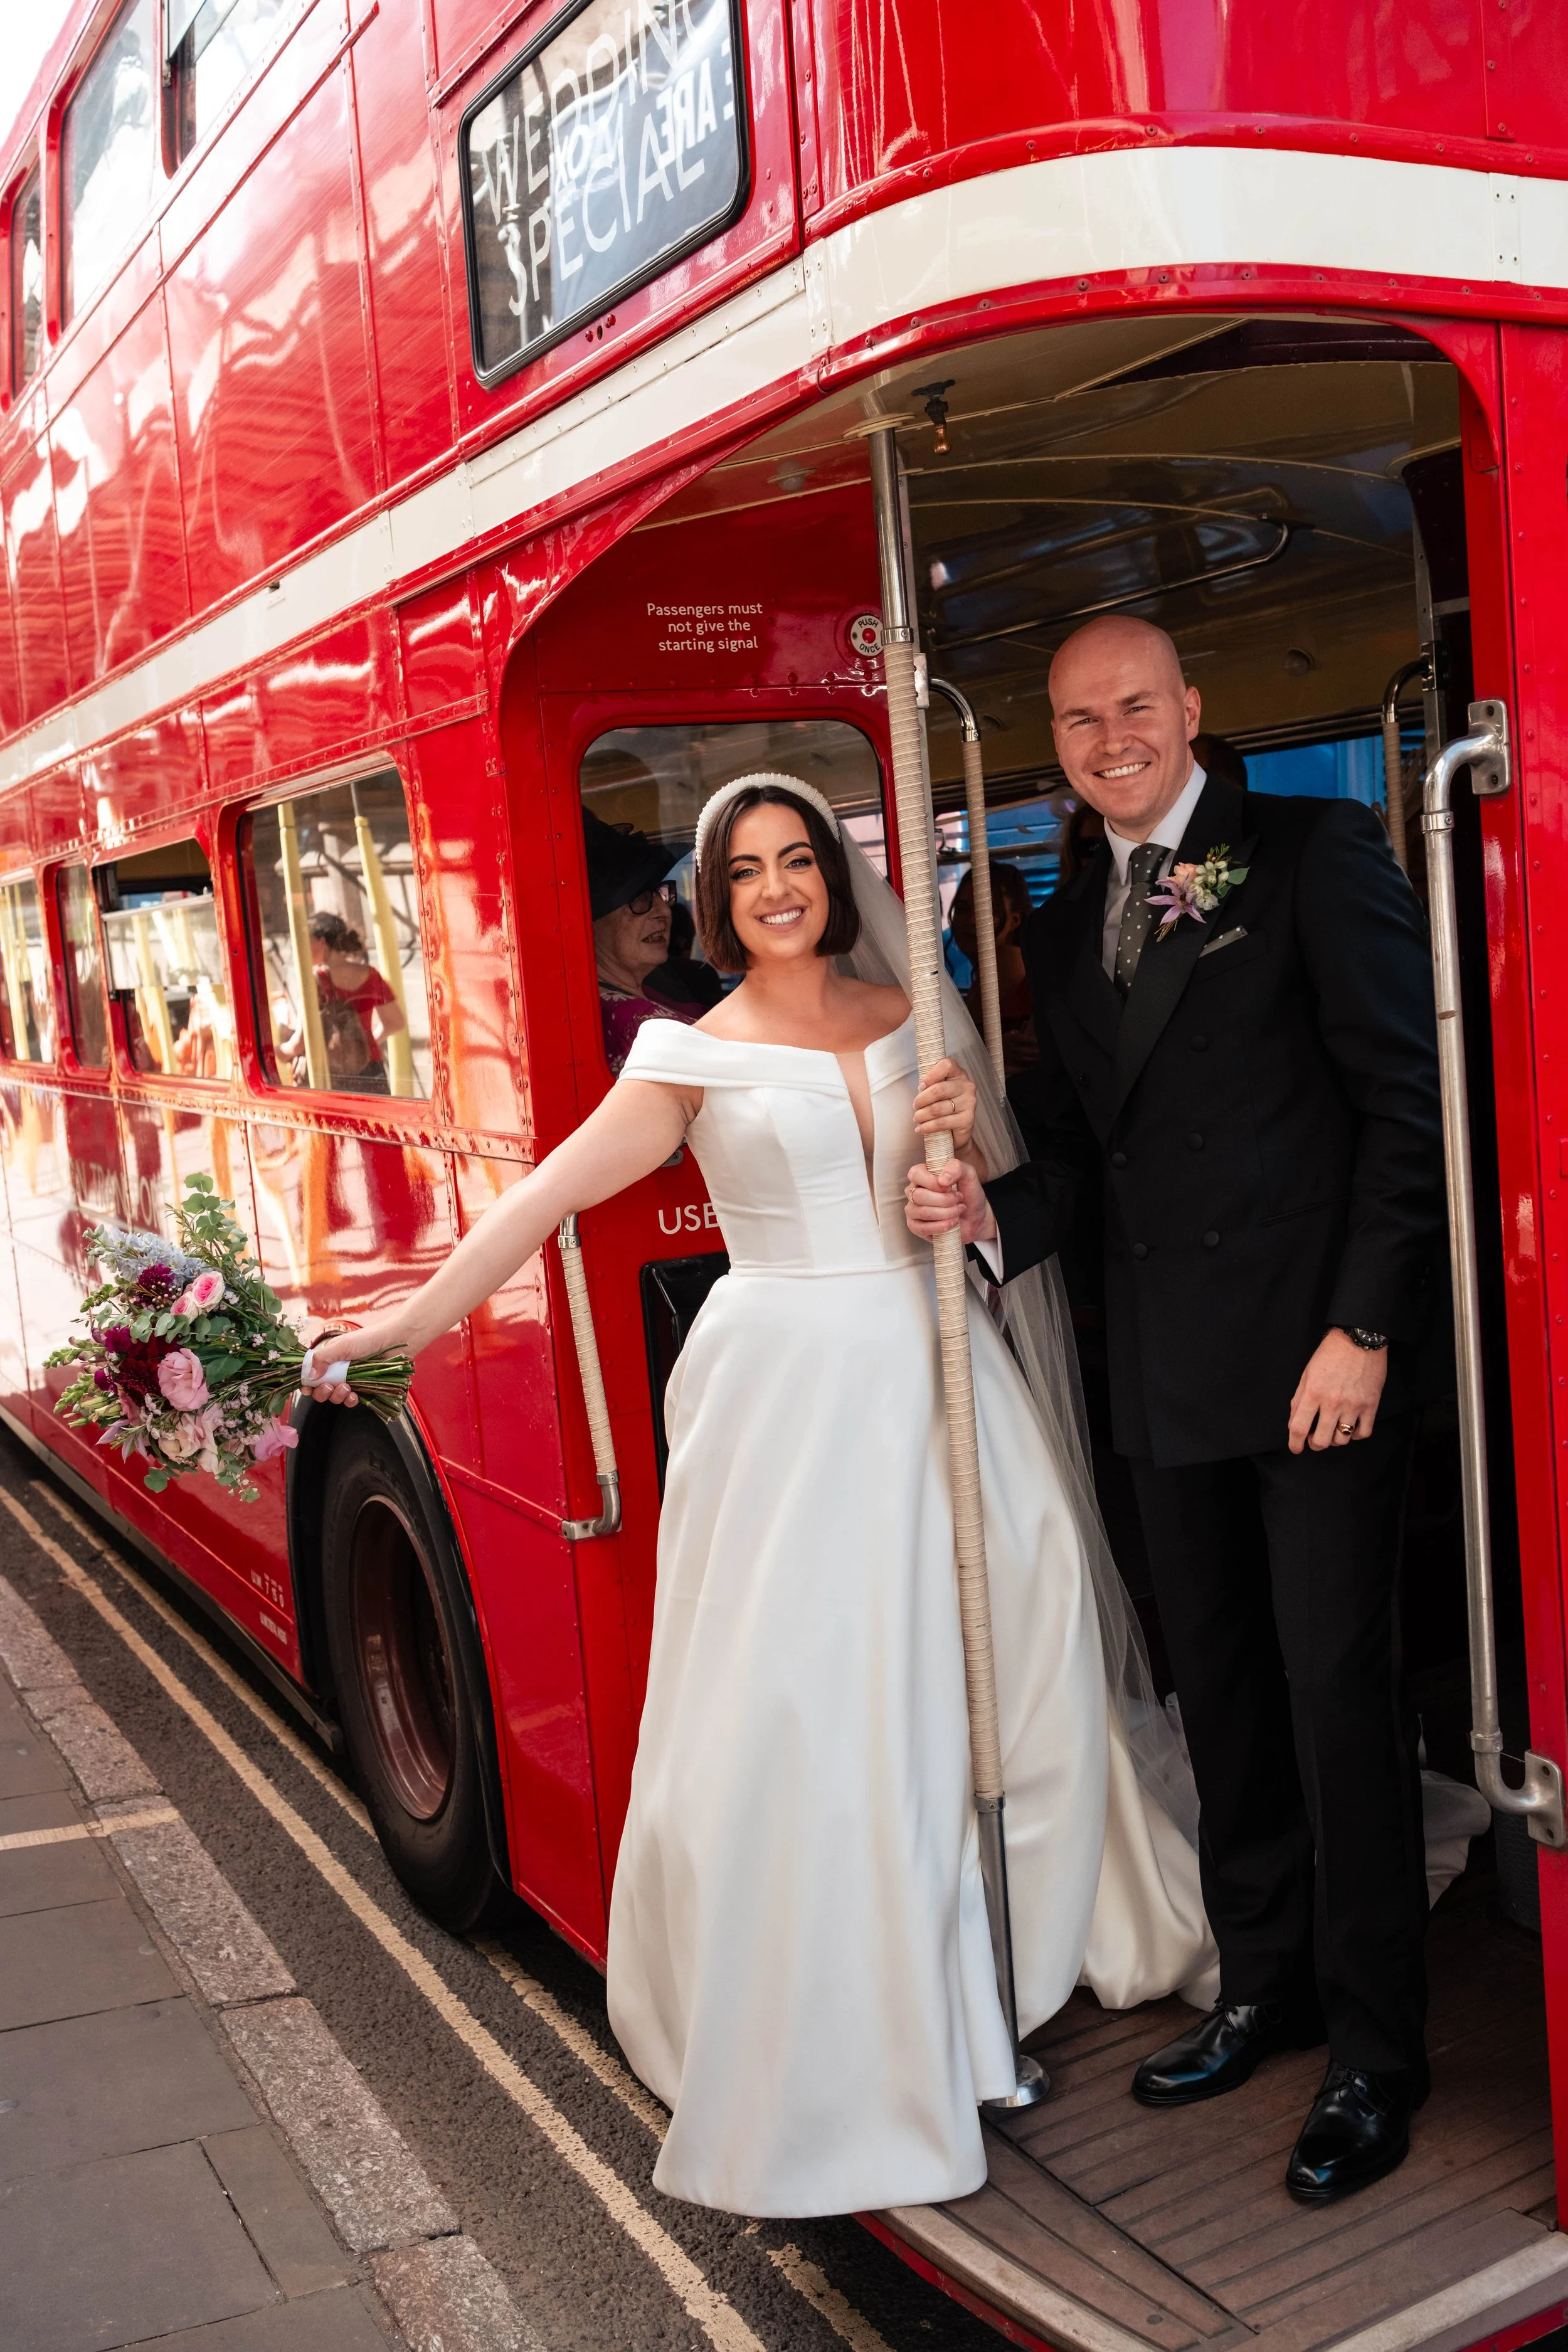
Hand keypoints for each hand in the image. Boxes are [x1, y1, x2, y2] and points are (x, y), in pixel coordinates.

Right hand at [300, 1317, 400, 1406]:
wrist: (395, 1343)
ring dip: (337, 1396)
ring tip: (347, 1387)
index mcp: (329, 1358)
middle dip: (322, 1392)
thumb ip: (322, 1359)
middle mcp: (337, 1370)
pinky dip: (350, 1400)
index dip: (307, 1383)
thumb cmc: (368, 1339)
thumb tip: (309, 1376)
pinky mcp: (363, 1388)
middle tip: (330, 1387)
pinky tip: (355, 1395)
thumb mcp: (342, 1345)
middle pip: (320, 1389)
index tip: (307, 1388)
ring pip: (334, 1397)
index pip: (311, 1374)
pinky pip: (350, 1400)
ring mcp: (350, 1380)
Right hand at [905, 1158, 995, 1247]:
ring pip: (923, 1212)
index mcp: (922, 1175)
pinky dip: (941, 1226)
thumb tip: (942, 1180)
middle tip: (958, 1200)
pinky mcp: (915, 1227)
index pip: (915, 1174)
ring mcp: (912, 1210)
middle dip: (945, 1200)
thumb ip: (956, 1168)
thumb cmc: (968, 1194)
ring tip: (958, 1211)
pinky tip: (952, 1223)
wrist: (976, 1217)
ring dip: (947, 1213)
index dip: (933, 1182)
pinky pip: (921, 1228)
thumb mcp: (968, 1174)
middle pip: (920, 1195)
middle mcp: (913, 1191)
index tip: (950, 1187)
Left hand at [912, 1058, 977, 1155]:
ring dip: (922, 1115)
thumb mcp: (937, 1090)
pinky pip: (942, 1123)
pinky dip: (928, 1127)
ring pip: (938, 1108)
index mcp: (958, 1073)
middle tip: (915, 1106)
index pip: (946, 1066)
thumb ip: (930, 1083)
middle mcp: (967, 1086)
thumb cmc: (943, 1105)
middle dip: (921, 1100)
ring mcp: (969, 1103)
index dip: (931, 1075)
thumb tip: (920, 1086)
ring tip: (917, 1118)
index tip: (920, 1086)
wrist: (956, 1131)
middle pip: (938, 1090)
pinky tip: (921, 1128)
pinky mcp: (967, 1120)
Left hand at [1287, 1328, 1386, 1453]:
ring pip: (1342, 1440)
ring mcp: (1353, 1405)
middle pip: (1321, 1441)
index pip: (1298, 1428)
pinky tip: (1351, 1427)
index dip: (1295, 1443)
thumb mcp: (1307, 1374)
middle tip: (1315, 1439)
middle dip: (1315, 1444)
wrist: (1358, 1339)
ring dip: (1335, 1439)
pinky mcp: (1371, 1405)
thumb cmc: (1330, 1354)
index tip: (1296, 1448)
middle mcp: (1333, 1402)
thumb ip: (1299, 1399)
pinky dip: (1356, 1435)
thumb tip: (1295, 1423)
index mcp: (1313, 1393)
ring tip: (1333, 1430)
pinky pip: (1364, 1433)